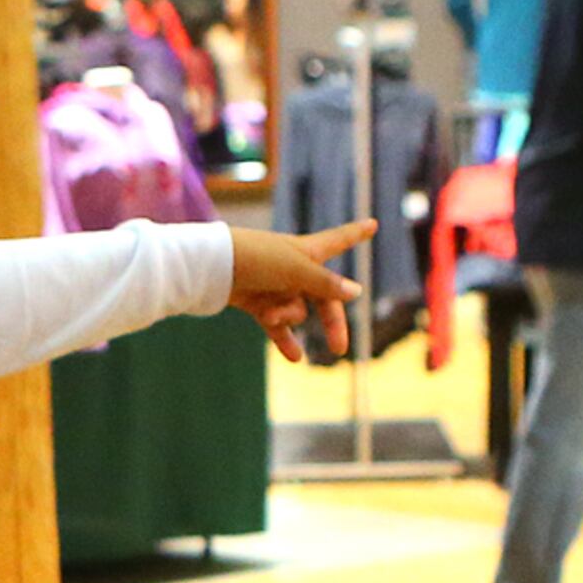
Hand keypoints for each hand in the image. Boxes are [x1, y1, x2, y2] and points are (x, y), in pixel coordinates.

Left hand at [228, 222, 368, 359]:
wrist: (209, 267)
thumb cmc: (255, 259)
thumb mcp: (295, 271)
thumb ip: (325, 284)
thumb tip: (356, 292)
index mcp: (307, 251)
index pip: (339, 240)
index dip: (356, 233)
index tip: (373, 224)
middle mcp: (294, 268)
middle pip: (323, 296)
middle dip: (331, 321)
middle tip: (339, 348)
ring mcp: (276, 286)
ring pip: (296, 312)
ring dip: (287, 319)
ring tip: (269, 315)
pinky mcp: (256, 302)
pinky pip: (276, 325)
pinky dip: (284, 339)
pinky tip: (295, 358)